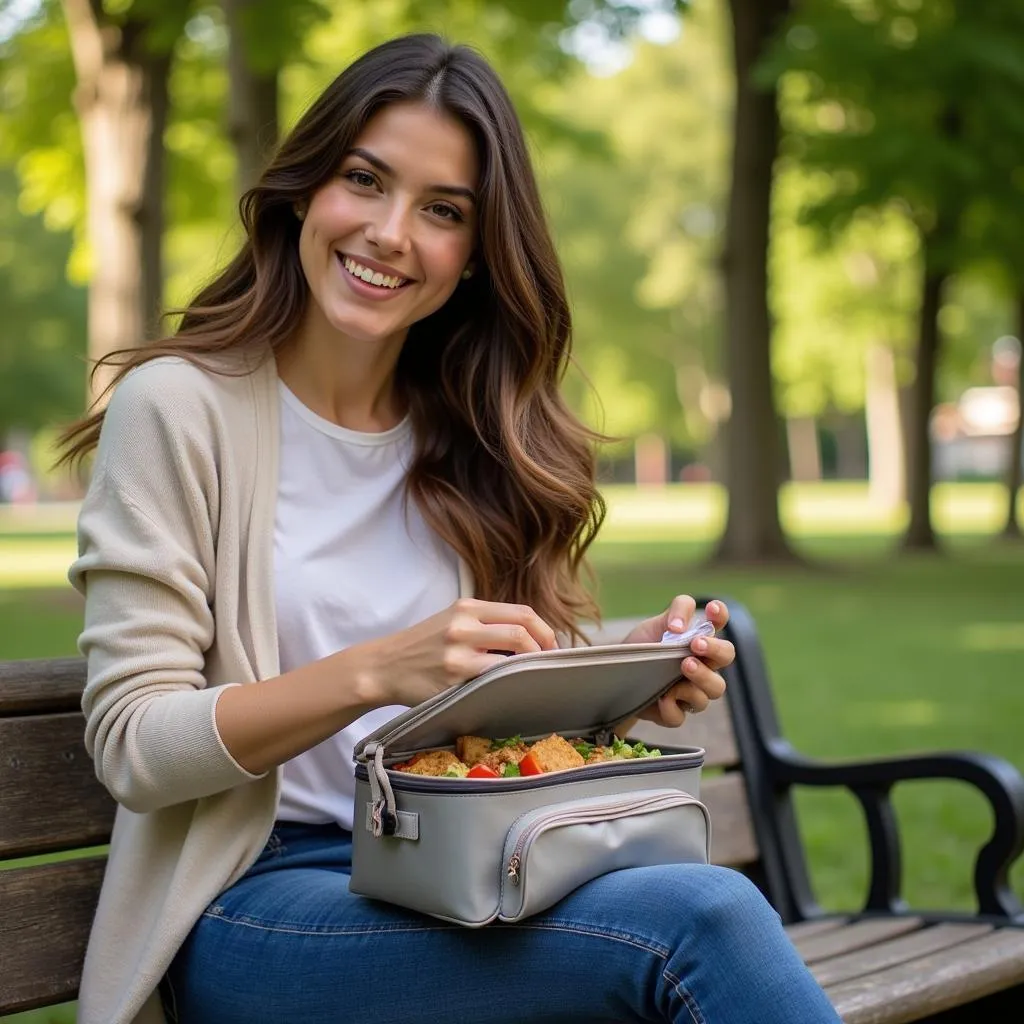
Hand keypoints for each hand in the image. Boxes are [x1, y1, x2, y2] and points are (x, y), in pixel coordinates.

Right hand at [361, 598, 557, 707]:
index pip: (522, 613)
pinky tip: (510, 691)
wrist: (384, 666)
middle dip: (544, 650)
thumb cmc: (423, 646)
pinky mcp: (452, 680)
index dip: (545, 631)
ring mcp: (458, 653)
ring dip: (528, 670)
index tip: (552, 647)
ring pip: (511, 659)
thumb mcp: (452, 620)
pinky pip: (492, 683)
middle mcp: (464, 625)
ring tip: (533, 679)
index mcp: (468, 607)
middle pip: (522, 632)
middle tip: (550, 665)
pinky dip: (507, 686)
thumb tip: (531, 639)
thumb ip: (486, 623)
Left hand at [618, 596, 733, 730]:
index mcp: (699, 639)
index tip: (711, 609)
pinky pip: (681, 715)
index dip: (720, 614)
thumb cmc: (643, 647)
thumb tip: (679, 627)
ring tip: (683, 667)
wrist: (617, 675)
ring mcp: (693, 691)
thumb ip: (672, 615)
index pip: (718, 623)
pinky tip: (661, 698)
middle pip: (727, 656)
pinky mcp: (675, 713)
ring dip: (701, 677)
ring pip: (715, 689)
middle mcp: (704, 664)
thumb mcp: (654, 624)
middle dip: (715, 649)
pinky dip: (671, 707)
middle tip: (695, 645)